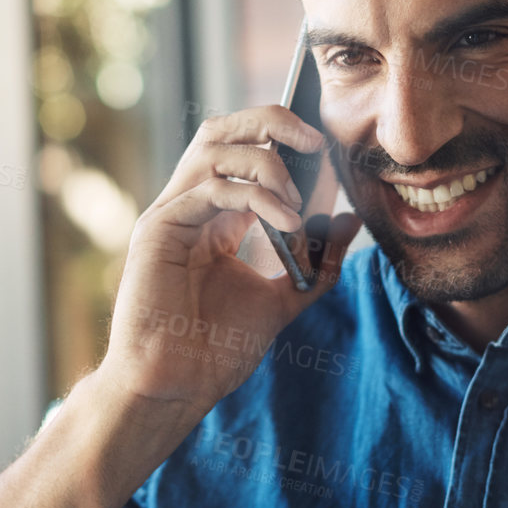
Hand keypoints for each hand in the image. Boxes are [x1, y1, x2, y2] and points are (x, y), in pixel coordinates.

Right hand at [97, 106, 361, 424]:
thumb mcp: (284, 299)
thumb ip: (317, 262)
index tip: (328, 155)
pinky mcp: (158, 229)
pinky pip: (211, 189)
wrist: (176, 387)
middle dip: (270, 121)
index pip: (245, 150)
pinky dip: (256, 197)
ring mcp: (171, 214)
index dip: (286, 141)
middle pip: (221, 130)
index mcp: (215, 216)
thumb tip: (348, 217)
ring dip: (267, 163)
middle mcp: (189, 206)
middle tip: (315, 139)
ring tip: (299, 200)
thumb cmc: (216, 350)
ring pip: (215, 147)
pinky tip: (285, 221)